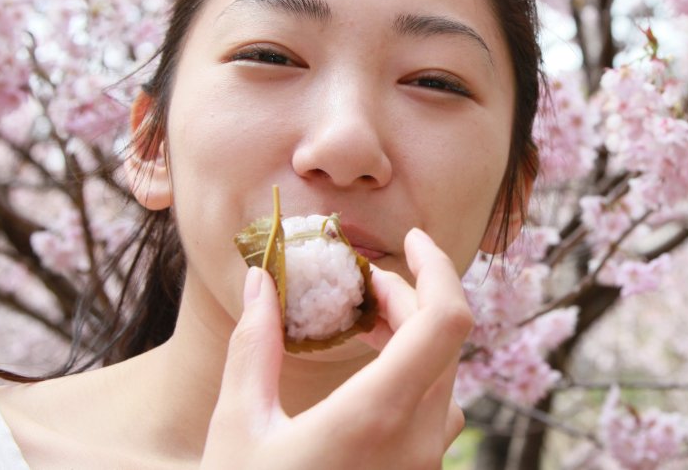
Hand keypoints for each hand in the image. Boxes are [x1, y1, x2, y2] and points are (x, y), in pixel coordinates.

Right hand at [201, 228, 471, 468]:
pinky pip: (438, 414)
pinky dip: (415, 377)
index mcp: (379, 415)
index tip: (411, 240)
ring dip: (413, 339)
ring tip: (363, 327)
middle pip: (444, 341)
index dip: (438, 268)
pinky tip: (370, 378)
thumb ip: (254, 345)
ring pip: (445, 377)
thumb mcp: (239, 426)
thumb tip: (262, 278)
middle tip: (361, 286)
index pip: (447, 320)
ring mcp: (426, 466)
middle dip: (410, 298)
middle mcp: (419, 440)